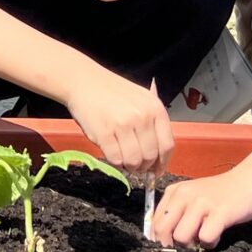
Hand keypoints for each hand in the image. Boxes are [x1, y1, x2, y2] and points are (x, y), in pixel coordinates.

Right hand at [57, 66, 173, 176]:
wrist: (84, 81)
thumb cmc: (112, 92)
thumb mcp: (142, 100)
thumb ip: (153, 125)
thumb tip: (158, 159)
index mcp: (155, 109)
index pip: (167, 146)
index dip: (162, 163)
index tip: (156, 170)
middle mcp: (142, 116)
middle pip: (150, 156)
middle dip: (143, 166)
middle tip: (135, 166)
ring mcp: (123, 124)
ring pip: (134, 161)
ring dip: (129, 166)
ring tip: (123, 159)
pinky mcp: (104, 132)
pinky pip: (115, 159)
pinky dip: (115, 162)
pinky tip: (112, 153)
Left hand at [152, 166, 251, 248]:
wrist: (248, 180)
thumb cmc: (218, 194)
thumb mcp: (191, 196)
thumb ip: (175, 212)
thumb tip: (160, 238)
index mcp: (174, 191)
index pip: (154, 221)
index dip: (161, 237)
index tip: (173, 242)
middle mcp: (184, 195)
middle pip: (163, 230)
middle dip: (174, 243)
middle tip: (190, 242)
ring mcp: (202, 203)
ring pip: (181, 236)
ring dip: (193, 244)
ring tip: (205, 235)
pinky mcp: (220, 212)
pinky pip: (205, 238)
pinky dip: (211, 243)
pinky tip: (217, 234)